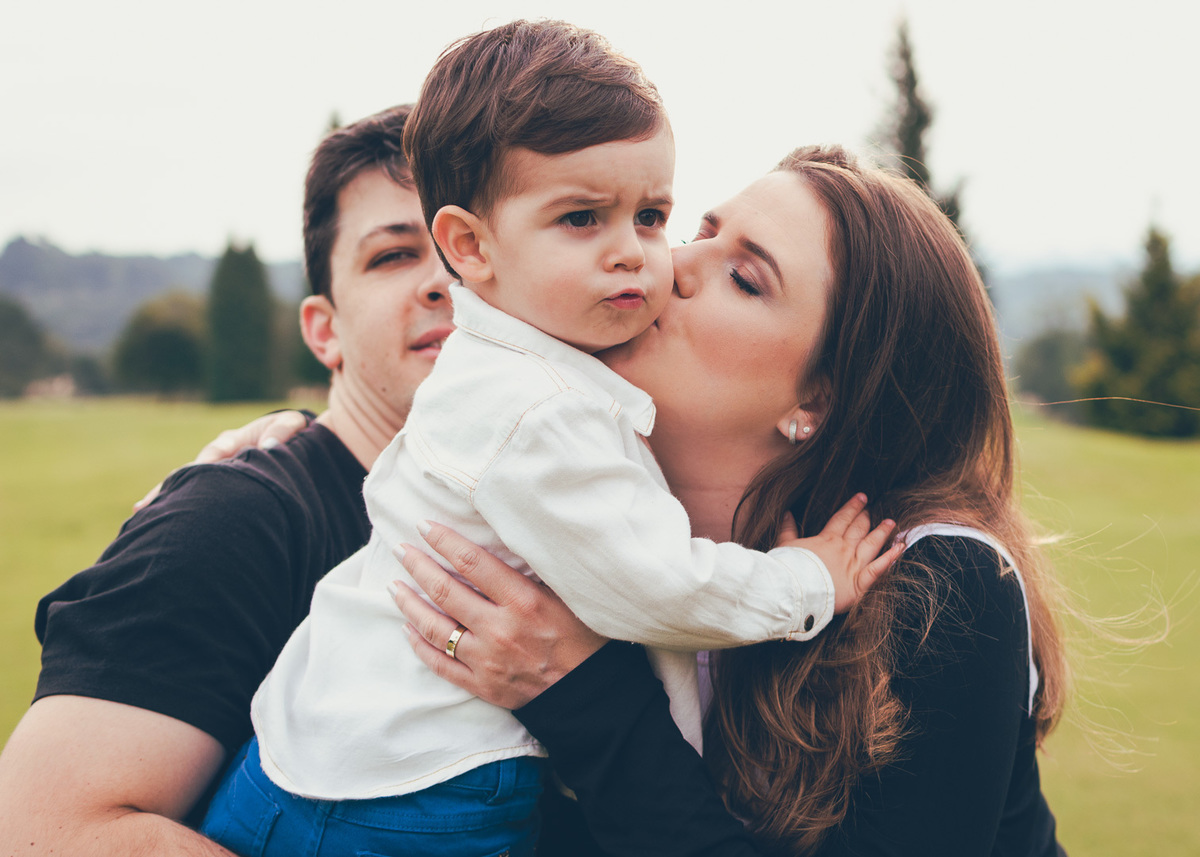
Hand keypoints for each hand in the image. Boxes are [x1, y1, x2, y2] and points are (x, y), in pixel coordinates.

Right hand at [133, 410, 311, 510]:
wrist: (291, 441)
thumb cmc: (290, 433)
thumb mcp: (290, 424)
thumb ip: (282, 431)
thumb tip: (269, 446)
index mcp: (232, 442)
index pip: (213, 453)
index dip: (206, 465)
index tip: (197, 476)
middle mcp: (216, 458)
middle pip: (187, 473)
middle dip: (168, 488)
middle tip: (145, 506)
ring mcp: (215, 473)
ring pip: (185, 488)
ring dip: (165, 500)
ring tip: (140, 514)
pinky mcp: (219, 488)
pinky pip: (195, 499)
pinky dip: (178, 510)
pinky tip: (154, 522)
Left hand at [390, 521, 607, 709]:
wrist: (591, 695)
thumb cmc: (585, 639)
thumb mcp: (568, 596)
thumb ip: (535, 573)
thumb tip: (506, 541)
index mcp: (523, 601)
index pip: (472, 562)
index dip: (444, 541)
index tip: (424, 526)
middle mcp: (500, 629)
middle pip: (445, 591)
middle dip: (418, 566)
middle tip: (401, 549)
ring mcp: (487, 660)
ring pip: (434, 628)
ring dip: (409, 604)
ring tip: (395, 586)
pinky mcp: (482, 685)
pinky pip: (440, 664)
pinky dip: (419, 646)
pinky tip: (408, 629)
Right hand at [779, 493, 902, 612]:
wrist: (794, 590)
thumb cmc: (788, 568)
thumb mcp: (784, 545)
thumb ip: (788, 529)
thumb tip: (787, 513)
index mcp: (826, 539)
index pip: (842, 519)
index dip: (853, 507)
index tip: (862, 497)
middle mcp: (843, 549)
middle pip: (858, 530)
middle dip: (866, 518)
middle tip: (873, 509)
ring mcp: (853, 566)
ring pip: (871, 545)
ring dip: (881, 533)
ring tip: (891, 522)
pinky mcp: (858, 584)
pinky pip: (878, 569)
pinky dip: (890, 559)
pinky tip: (899, 548)